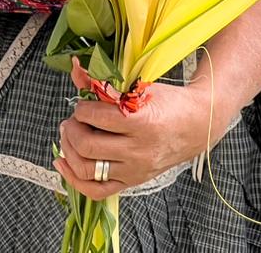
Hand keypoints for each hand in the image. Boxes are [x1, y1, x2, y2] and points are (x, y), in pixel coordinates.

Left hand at [53, 78, 215, 200]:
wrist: (197, 126)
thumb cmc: (169, 103)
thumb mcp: (139, 87)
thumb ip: (104, 82)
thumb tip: (75, 69)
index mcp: (142, 122)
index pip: (97, 118)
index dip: (81, 108)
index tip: (81, 104)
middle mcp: (138, 151)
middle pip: (87, 146)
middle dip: (72, 129)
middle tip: (73, 119)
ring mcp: (134, 170)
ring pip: (87, 169)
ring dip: (69, 150)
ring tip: (69, 135)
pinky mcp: (132, 182)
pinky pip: (96, 191)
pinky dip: (74, 179)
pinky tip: (63, 162)